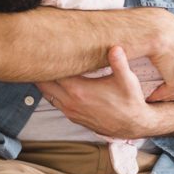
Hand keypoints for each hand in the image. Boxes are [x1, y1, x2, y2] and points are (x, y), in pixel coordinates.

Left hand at [37, 45, 153, 137]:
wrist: (133, 125)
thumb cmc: (130, 101)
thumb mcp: (127, 80)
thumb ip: (119, 63)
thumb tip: (115, 47)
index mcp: (79, 91)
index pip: (53, 73)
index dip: (47, 60)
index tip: (46, 48)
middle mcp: (70, 102)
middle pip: (44, 84)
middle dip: (41, 70)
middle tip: (41, 54)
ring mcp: (70, 111)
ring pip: (47, 94)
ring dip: (46, 81)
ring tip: (47, 66)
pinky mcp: (73, 117)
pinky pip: (55, 102)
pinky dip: (53, 91)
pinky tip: (58, 81)